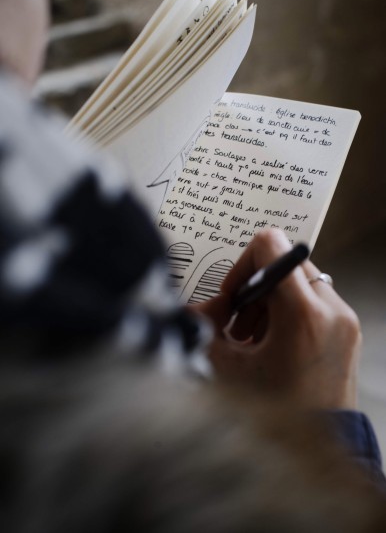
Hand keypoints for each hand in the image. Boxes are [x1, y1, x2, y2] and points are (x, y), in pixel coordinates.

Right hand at [193, 229, 361, 409]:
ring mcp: (344, 318)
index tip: (232, 295)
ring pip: (298, 281)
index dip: (243, 264)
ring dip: (270, 302)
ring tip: (255, 339)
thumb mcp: (229, 369)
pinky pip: (314, 300)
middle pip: (284, 264)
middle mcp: (332, 308)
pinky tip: (273, 345)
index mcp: (304, 313)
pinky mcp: (348, 329)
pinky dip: (289, 312)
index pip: (271, 246)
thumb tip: (191, 308)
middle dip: (254, 290)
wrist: (319, 449)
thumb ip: (205, 330)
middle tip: (239, 324)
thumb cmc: (275, 414)